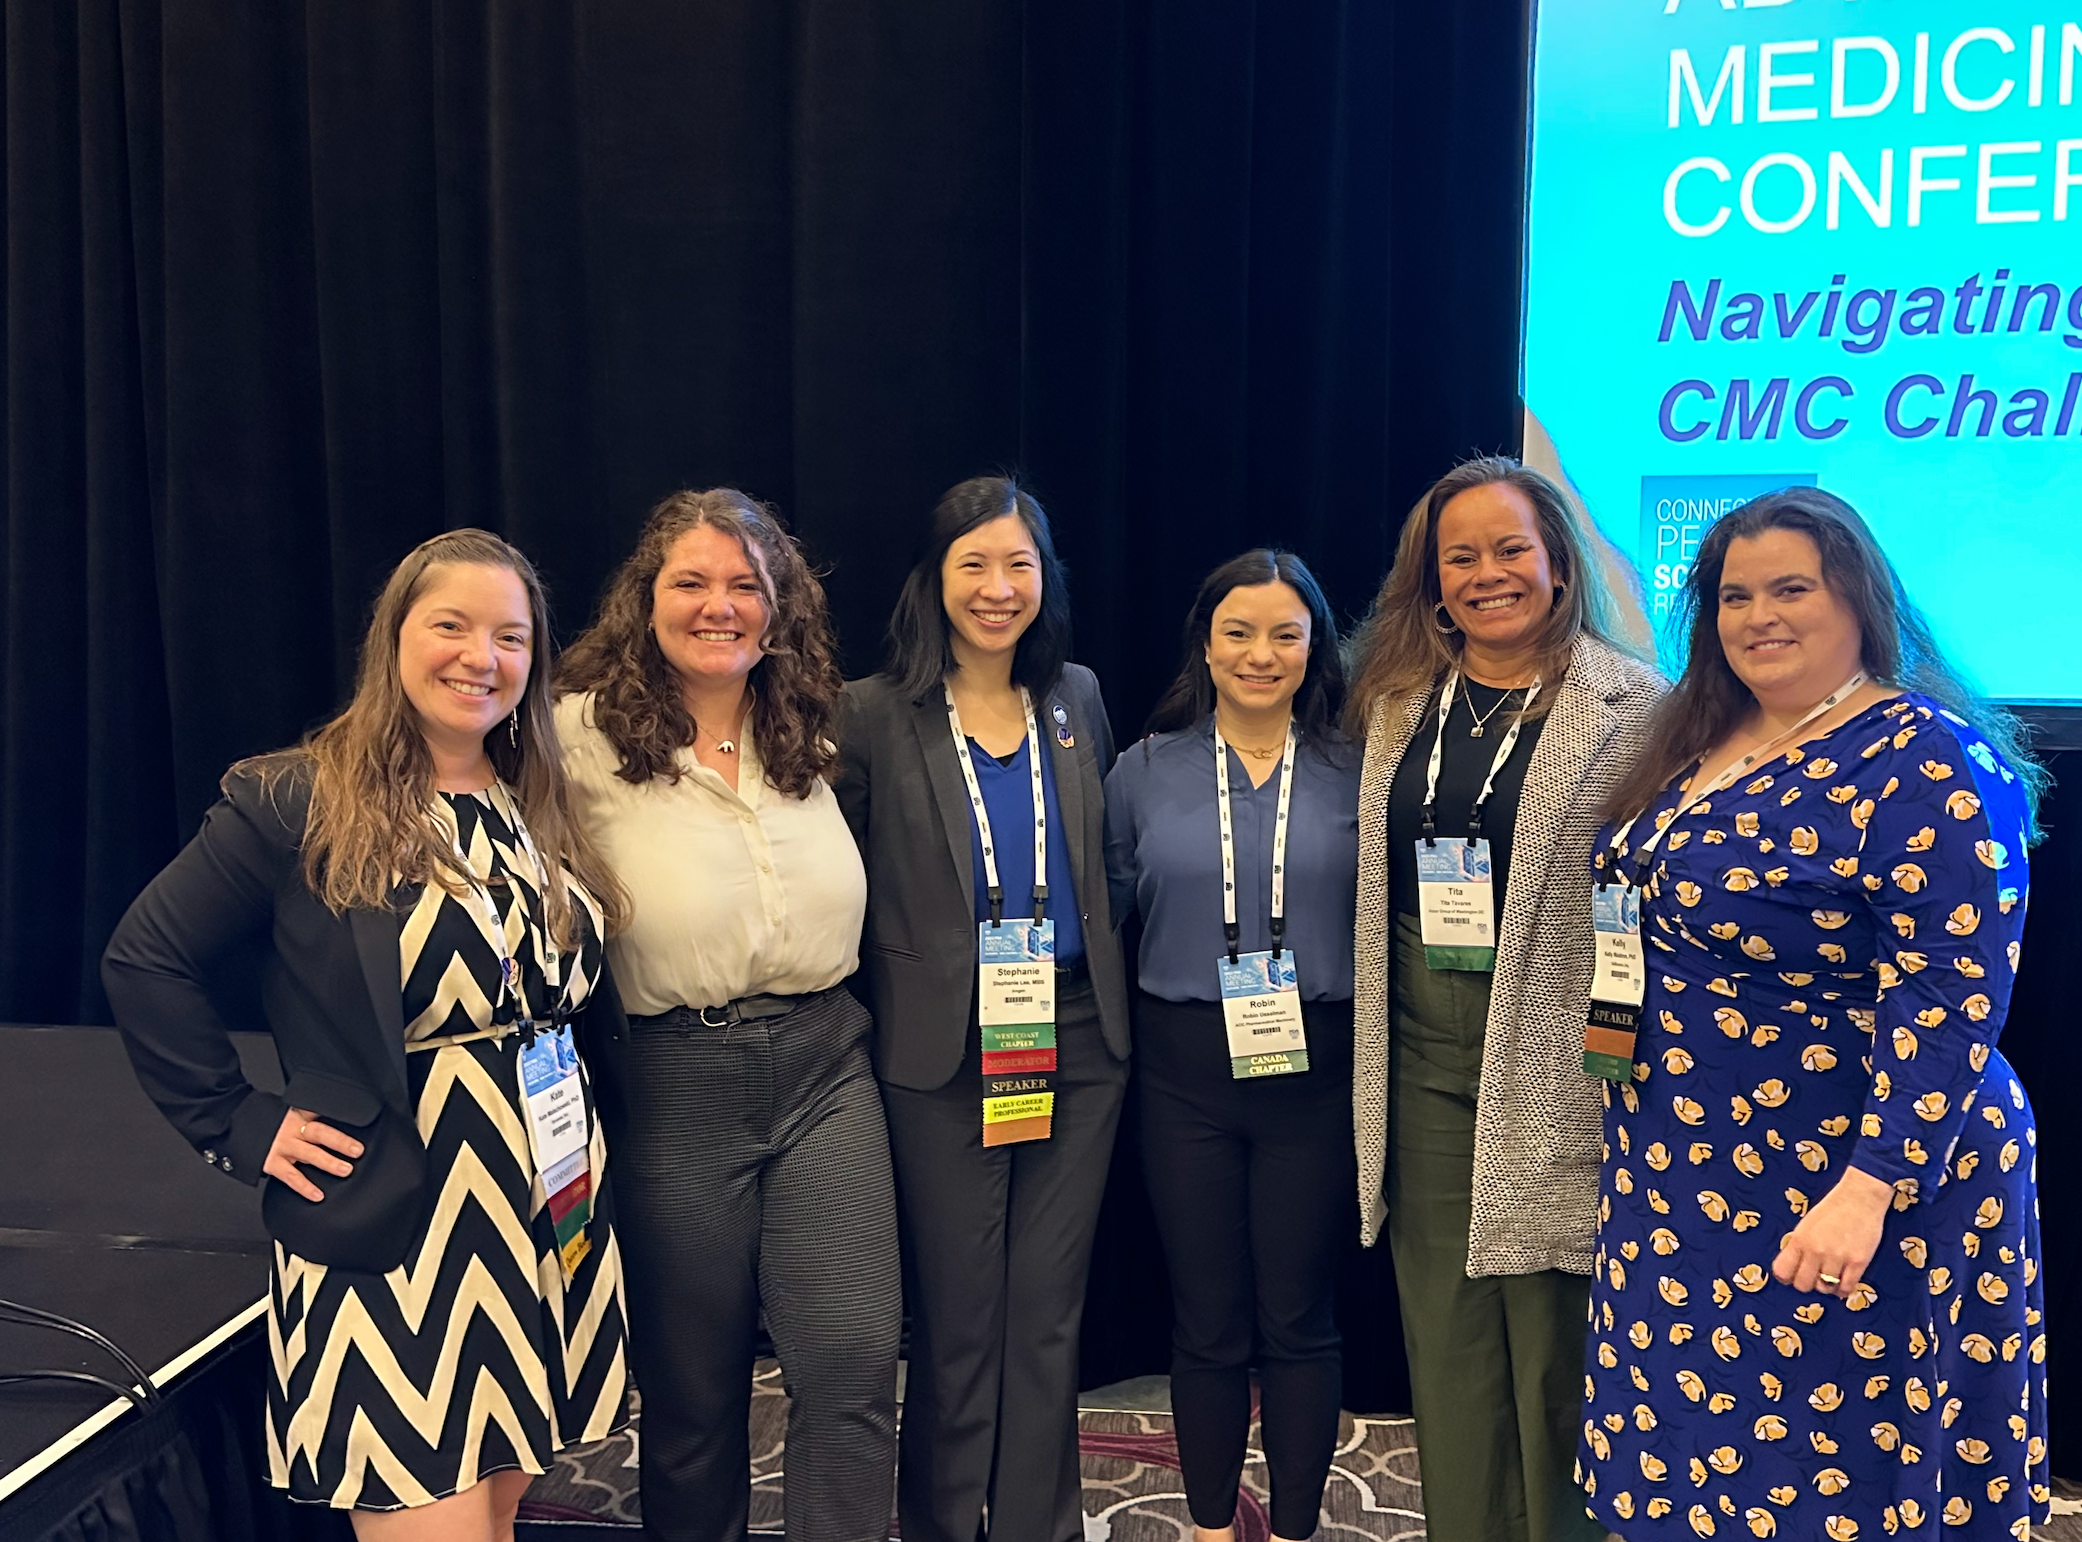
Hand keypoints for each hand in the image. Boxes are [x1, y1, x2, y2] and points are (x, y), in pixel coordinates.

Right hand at [262, 1107, 363, 1201]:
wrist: (239, 1125)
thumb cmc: (271, 1123)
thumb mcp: (291, 1113)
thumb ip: (312, 1117)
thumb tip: (340, 1118)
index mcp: (300, 1115)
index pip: (322, 1110)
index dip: (340, 1114)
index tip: (359, 1120)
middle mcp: (292, 1129)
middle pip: (320, 1133)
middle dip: (340, 1142)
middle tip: (357, 1151)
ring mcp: (282, 1146)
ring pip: (308, 1154)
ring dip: (328, 1163)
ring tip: (346, 1170)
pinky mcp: (271, 1162)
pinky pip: (290, 1176)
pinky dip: (304, 1187)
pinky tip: (318, 1194)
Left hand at [1772, 1165, 1892, 1297]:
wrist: (1860, 1198)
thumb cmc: (1833, 1208)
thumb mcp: (1807, 1224)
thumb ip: (1799, 1245)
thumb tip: (1794, 1265)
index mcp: (1800, 1239)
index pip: (1782, 1271)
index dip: (1785, 1277)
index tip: (1791, 1276)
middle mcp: (1816, 1250)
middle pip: (1802, 1284)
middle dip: (1806, 1283)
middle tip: (1812, 1278)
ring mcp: (1837, 1257)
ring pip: (1824, 1288)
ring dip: (1826, 1286)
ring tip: (1829, 1277)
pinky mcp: (1857, 1262)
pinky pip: (1846, 1287)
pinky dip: (1842, 1290)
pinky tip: (1842, 1283)